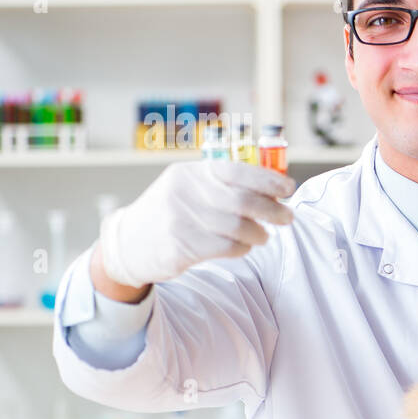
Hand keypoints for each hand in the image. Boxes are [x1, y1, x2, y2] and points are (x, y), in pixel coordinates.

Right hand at [99, 160, 295, 287]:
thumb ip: (224, 185)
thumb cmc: (172, 213)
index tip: (288, 188)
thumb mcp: (190, 188)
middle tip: (287, 218)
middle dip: (273, 210)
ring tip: (263, 236)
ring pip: (237, 227)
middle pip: (242, 201)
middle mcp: (185, 192)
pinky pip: (226, 247)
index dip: (268, 180)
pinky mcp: (180, 246)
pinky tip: (242, 247)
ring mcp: (181, 219)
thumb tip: (273, 188)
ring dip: (259, 233)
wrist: (128, 243)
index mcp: (191, 173)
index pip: (237, 170)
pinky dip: (242, 248)